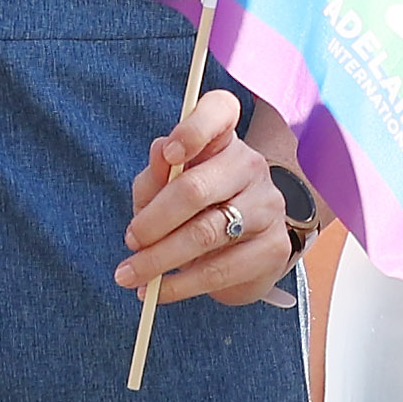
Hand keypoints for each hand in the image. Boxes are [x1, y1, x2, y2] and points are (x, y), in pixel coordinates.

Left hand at [118, 90, 298, 308]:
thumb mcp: (166, 187)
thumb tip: (160, 152)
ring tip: (130, 274)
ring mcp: (267, 207)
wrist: (245, 251)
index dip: (195, 128)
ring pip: (207, 233)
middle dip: (154, 220)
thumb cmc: (196, 210)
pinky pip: (221, 270)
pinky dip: (181, 285)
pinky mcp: (272, 248)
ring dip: (160, 259)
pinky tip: (159, 290)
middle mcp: (251, 166)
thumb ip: (157, 172)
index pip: (220, 111)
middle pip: (197, 187)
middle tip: (130, 241)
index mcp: (223, 140)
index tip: (169, 153)